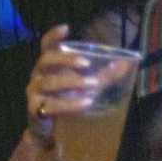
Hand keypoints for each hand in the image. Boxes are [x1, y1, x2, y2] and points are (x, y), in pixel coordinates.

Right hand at [25, 25, 102, 146]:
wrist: (49, 132)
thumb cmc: (67, 101)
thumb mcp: (87, 86)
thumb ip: (104, 75)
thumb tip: (126, 63)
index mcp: (49, 64)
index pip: (46, 45)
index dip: (53, 35)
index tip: (66, 28)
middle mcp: (38, 74)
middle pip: (46, 59)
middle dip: (66, 59)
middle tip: (86, 63)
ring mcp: (34, 91)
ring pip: (49, 82)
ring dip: (71, 81)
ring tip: (92, 84)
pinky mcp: (35, 109)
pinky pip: (51, 105)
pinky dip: (69, 104)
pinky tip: (85, 102)